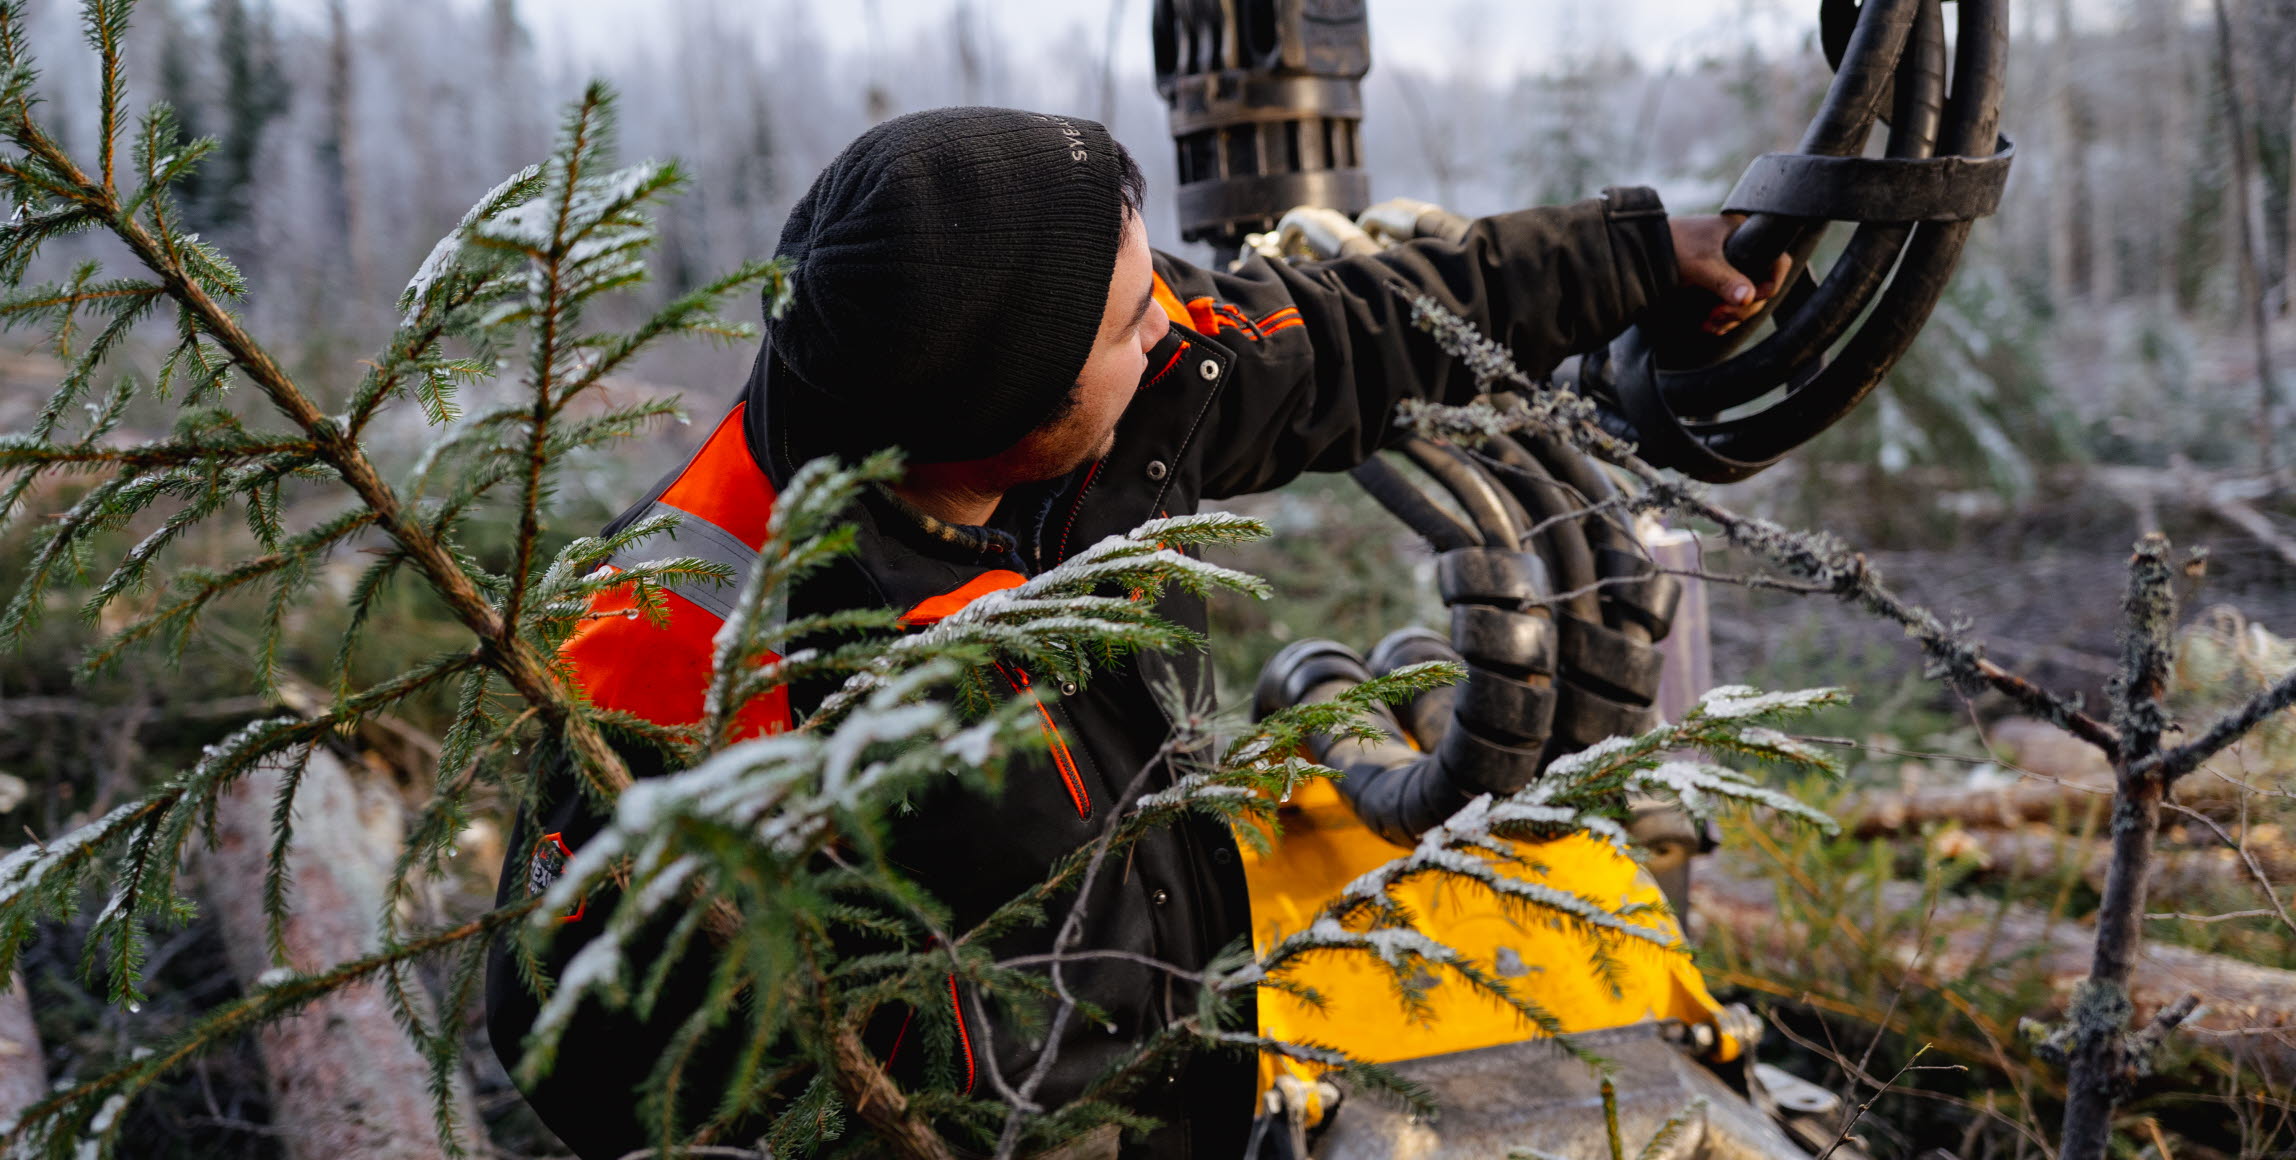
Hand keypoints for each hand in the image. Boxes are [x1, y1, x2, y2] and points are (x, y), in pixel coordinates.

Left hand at [1669, 213, 1791, 335]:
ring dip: (1731, 318)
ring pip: (1744, 301)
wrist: (1638, 250)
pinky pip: (1728, 306)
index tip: (1755, 297)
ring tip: (1710, 323)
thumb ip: (1725, 280)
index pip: (1777, 260)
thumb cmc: (1670, 245)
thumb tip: (1750, 298)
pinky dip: (1721, 319)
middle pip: (1760, 287)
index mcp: (1744, 235)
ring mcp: (1728, 270)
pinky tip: (1707, 326)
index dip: (1772, 282)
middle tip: (1720, 314)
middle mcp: (1740, 251)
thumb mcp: (1700, 263)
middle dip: (1743, 307)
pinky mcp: (1713, 285)